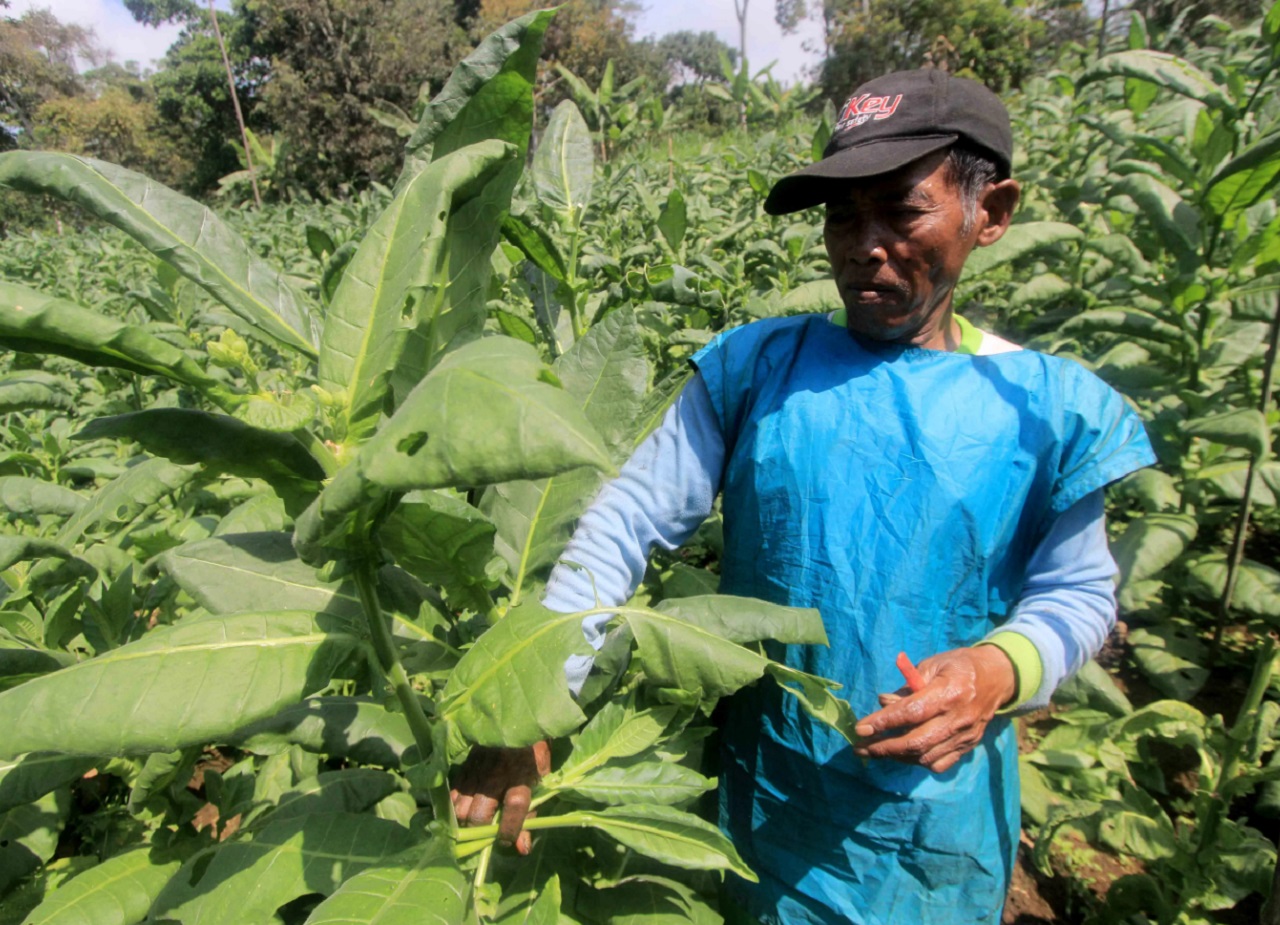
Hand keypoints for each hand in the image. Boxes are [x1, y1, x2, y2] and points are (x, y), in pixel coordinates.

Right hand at [450, 741, 550, 854]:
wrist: (516, 716)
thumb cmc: (532, 753)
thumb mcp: (540, 780)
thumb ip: (531, 814)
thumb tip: (522, 849)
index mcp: (523, 775)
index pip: (515, 808)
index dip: (510, 829)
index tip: (506, 842)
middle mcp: (497, 774)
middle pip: (479, 814)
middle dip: (479, 831)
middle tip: (483, 835)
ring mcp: (477, 770)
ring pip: (460, 808)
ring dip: (464, 821)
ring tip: (471, 824)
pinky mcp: (464, 766)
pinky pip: (452, 795)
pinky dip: (454, 808)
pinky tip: (462, 810)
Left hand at [853, 646, 1016, 773]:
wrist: (998, 677)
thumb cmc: (959, 665)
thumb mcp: (933, 664)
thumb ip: (908, 685)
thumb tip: (884, 703)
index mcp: (949, 692)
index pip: (911, 712)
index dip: (884, 722)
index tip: (860, 728)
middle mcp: (958, 718)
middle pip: (917, 742)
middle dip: (884, 748)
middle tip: (860, 747)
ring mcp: (965, 736)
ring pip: (926, 757)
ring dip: (896, 756)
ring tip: (875, 750)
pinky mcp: (969, 746)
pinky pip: (940, 763)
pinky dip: (918, 761)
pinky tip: (903, 753)